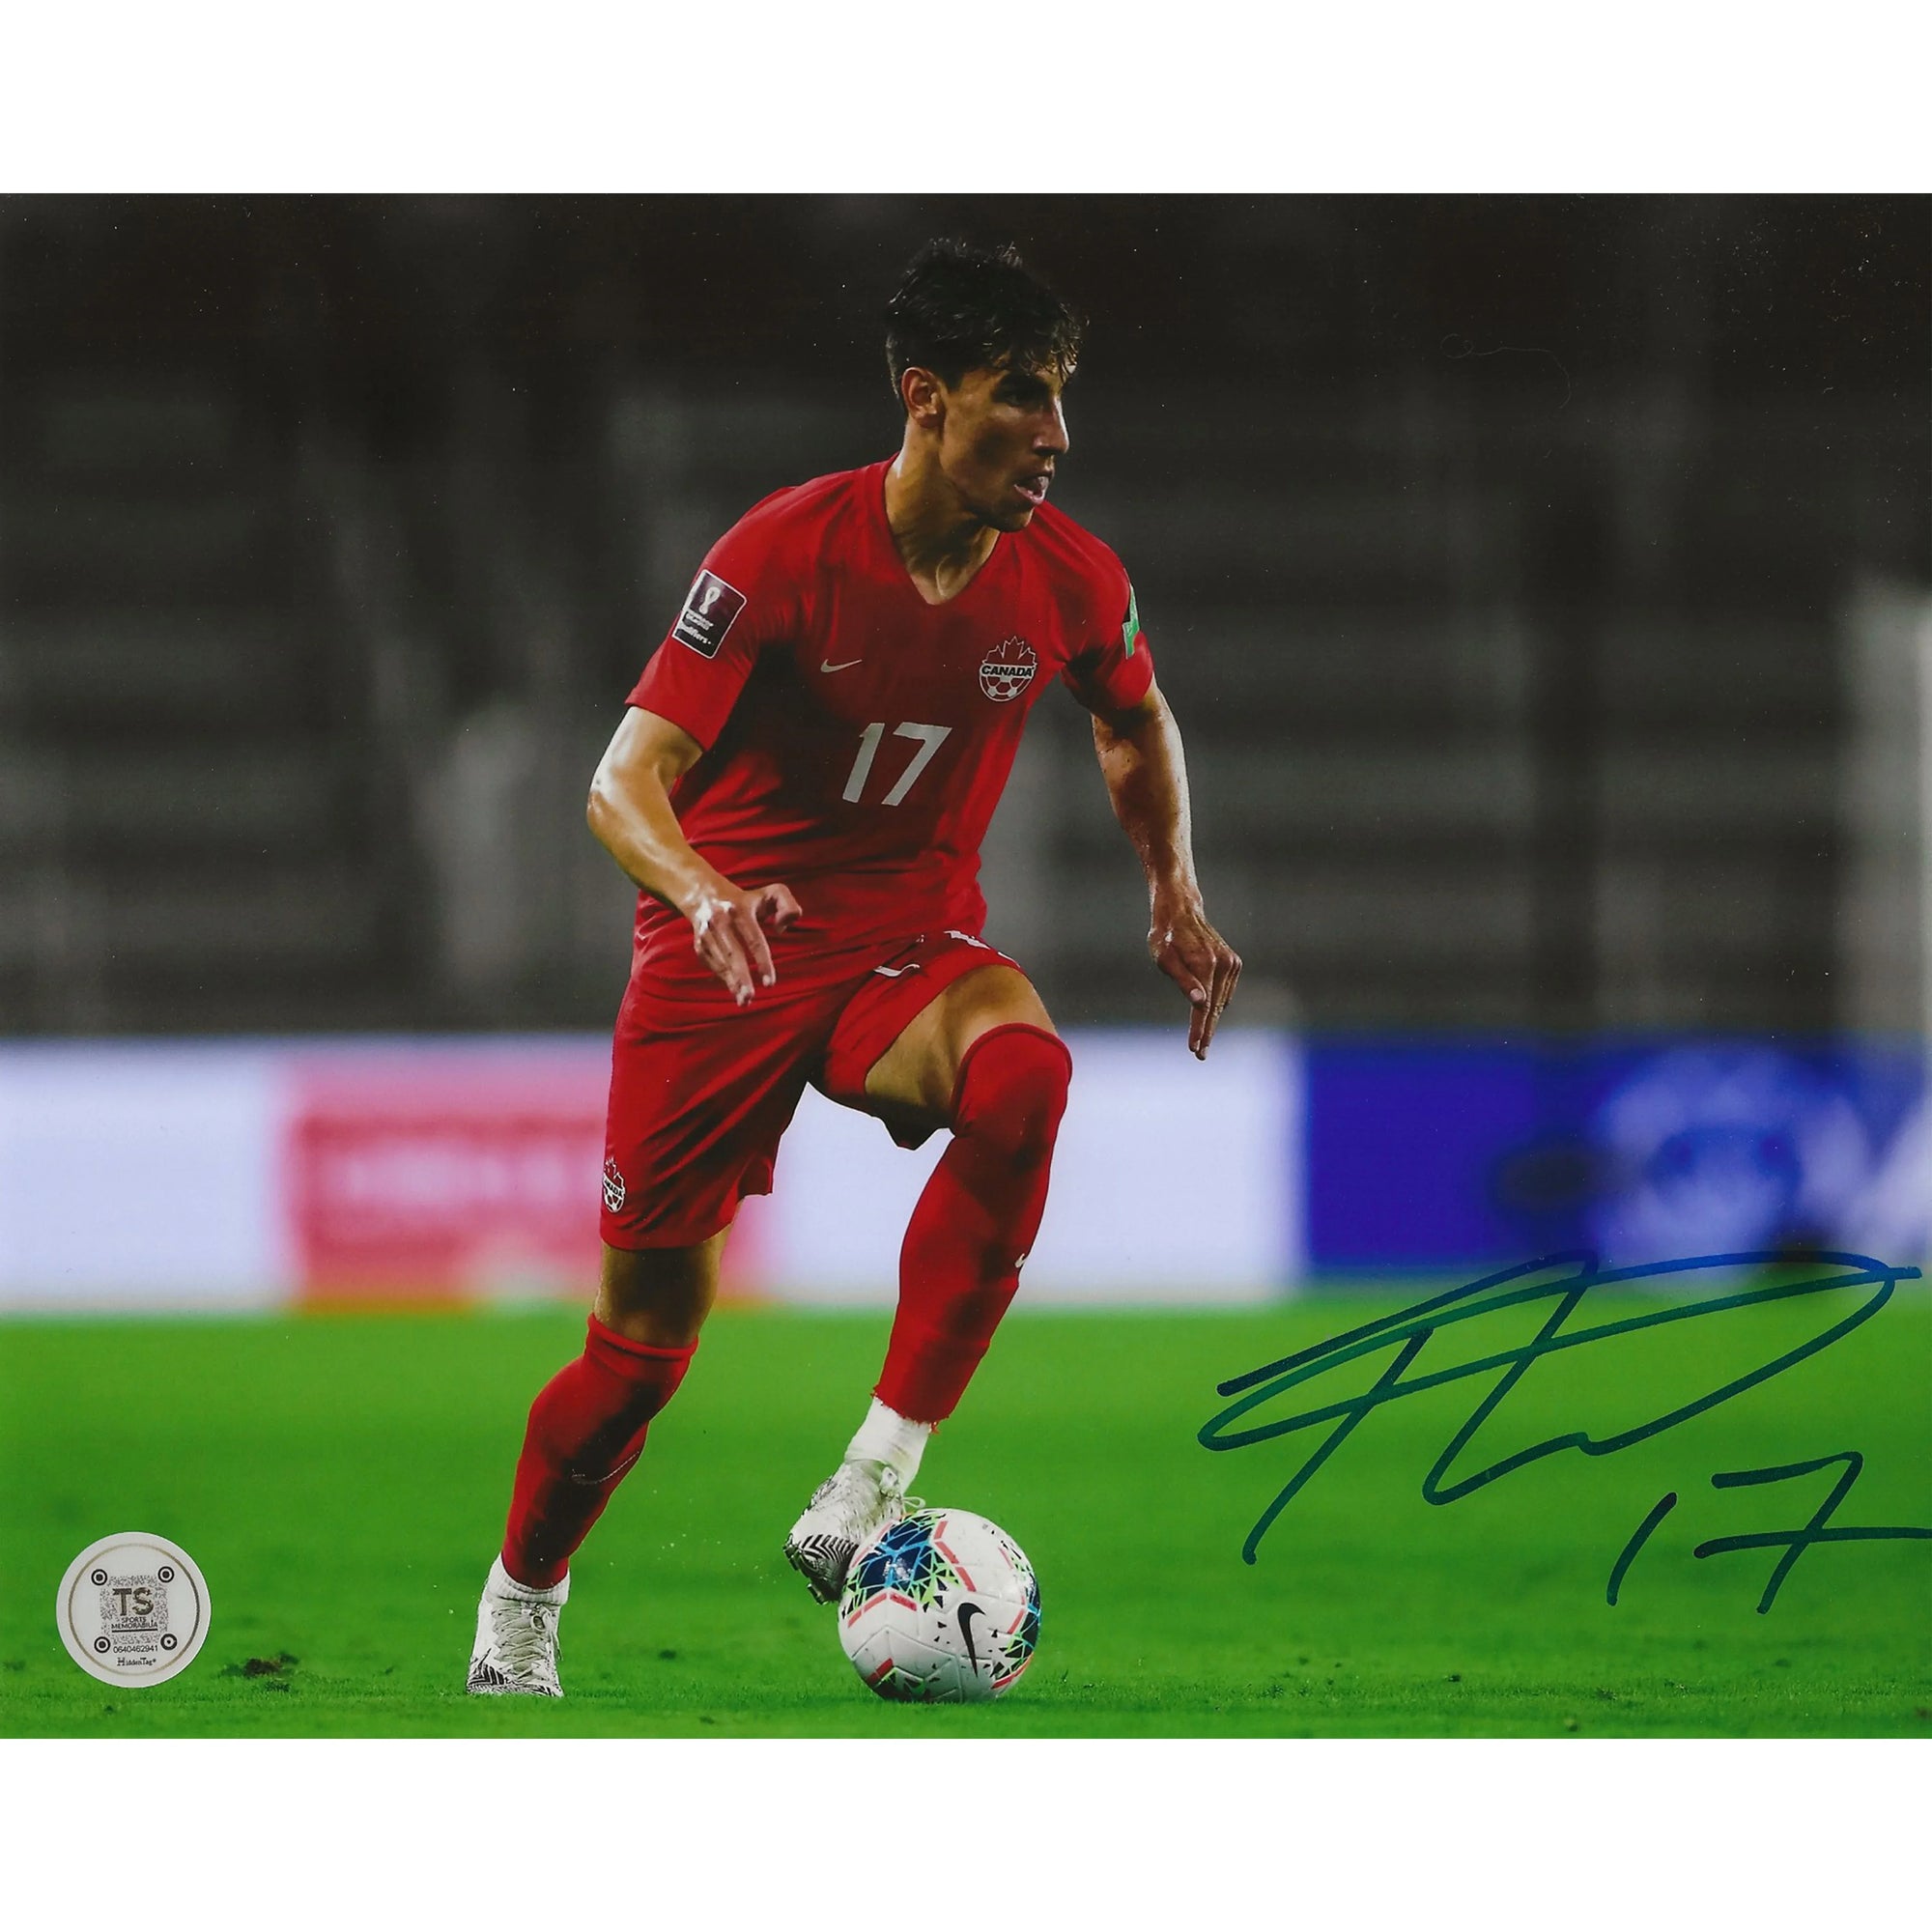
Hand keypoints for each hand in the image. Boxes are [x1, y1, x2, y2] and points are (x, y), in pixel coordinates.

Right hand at [685, 880, 801, 1005]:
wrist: (705, 895)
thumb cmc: (747, 900)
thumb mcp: (772, 893)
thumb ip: (788, 905)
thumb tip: (781, 928)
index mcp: (740, 909)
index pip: (754, 939)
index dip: (762, 962)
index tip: (769, 983)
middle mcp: (721, 920)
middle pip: (733, 954)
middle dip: (741, 977)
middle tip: (751, 996)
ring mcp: (707, 933)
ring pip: (721, 962)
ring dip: (732, 983)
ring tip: (744, 1001)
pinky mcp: (699, 943)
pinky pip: (712, 964)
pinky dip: (723, 978)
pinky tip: (735, 990)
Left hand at [1149, 892, 1241, 1059]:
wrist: (1181, 912)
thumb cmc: (1165, 936)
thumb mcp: (1165, 959)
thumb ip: (1183, 981)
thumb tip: (1200, 1003)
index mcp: (1206, 965)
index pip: (1203, 1007)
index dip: (1199, 1030)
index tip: (1195, 1049)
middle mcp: (1223, 965)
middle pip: (1215, 1008)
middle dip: (1206, 1031)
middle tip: (1200, 1053)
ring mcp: (1231, 964)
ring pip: (1222, 1001)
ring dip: (1212, 1019)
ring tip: (1201, 1039)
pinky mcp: (1233, 963)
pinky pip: (1225, 991)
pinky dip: (1217, 1003)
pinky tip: (1207, 1011)